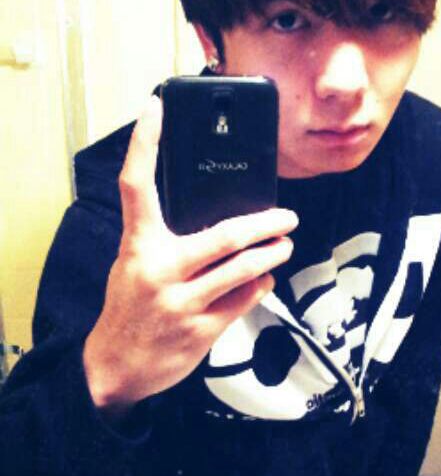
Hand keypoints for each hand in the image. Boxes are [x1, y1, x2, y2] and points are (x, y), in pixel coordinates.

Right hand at [83, 96, 296, 417]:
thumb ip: (167, 242)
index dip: (145, 143)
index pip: (136, 185)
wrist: (117, 366)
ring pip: (242, 270)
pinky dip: (260, 287)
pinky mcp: (202, 330)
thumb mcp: (136, 267)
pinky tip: (266, 280)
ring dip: (271, 256)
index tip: (157, 109)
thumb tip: (216, 223)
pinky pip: (243, 300)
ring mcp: (182, 301)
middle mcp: (160, 269)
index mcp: (138, 246)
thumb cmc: (130, 309)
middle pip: (224, 235)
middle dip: (265, 225)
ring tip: (285, 246)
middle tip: (287, 217)